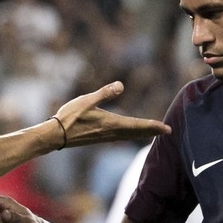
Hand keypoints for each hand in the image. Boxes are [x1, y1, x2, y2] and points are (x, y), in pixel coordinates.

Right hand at [54, 82, 169, 147]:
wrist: (55, 136)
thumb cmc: (69, 117)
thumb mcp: (87, 100)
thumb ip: (104, 93)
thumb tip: (121, 84)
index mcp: (111, 124)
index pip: (137, 125)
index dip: (153, 126)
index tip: (167, 129)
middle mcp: (111, 133)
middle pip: (136, 132)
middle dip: (152, 131)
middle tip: (167, 131)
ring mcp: (105, 137)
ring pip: (129, 136)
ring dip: (142, 133)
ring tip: (152, 132)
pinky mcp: (99, 138)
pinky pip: (121, 137)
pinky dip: (130, 134)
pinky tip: (129, 133)